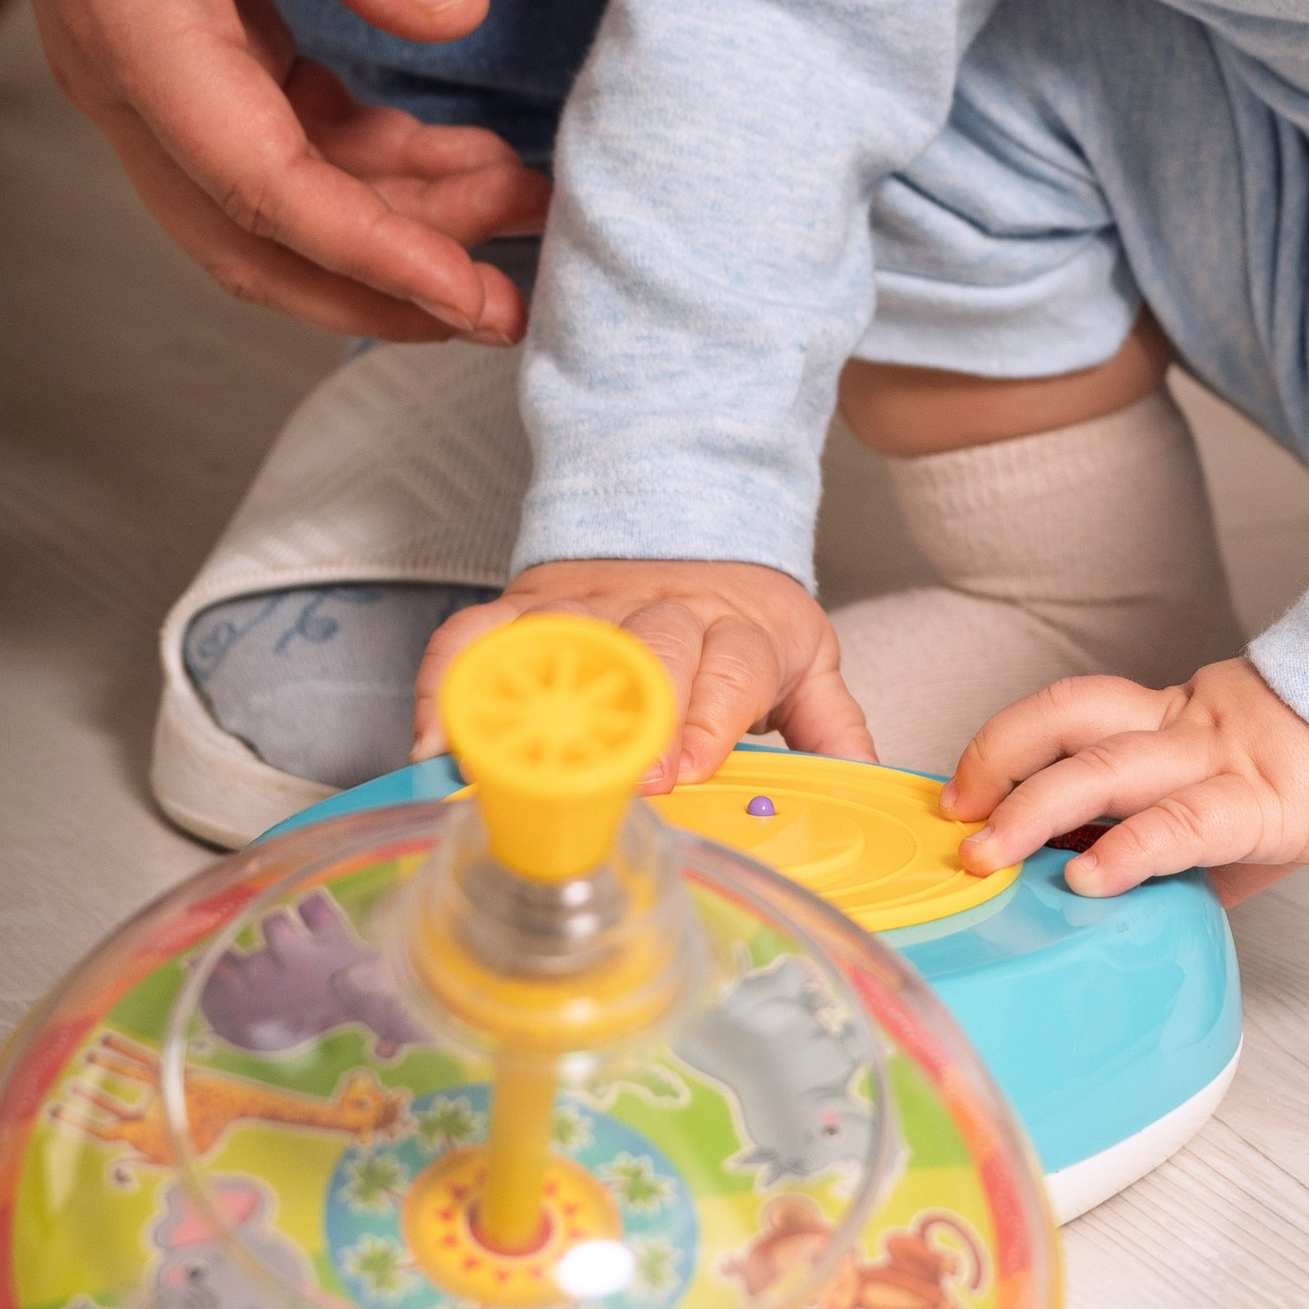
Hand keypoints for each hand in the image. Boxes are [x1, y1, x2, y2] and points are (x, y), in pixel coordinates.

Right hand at [0, 0, 549, 336]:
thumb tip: (453, 18)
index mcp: (137, 27)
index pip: (266, 190)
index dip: (379, 256)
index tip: (479, 295)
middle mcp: (123, 74)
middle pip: (254, 238)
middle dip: (386, 285)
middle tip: (517, 301)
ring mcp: (137, 66)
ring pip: (259, 200)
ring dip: (382, 221)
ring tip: (511, 203)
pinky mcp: (165, 41)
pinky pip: (259, 137)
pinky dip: (351, 162)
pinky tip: (440, 150)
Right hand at [413, 560, 875, 779]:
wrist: (683, 517)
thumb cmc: (738, 620)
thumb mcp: (803, 661)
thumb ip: (833, 727)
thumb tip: (871, 791)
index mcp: (739, 629)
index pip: (733, 664)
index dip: (711, 712)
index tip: (692, 764)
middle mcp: (664, 611)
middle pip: (653, 650)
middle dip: (637, 714)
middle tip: (620, 776)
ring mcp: (590, 605)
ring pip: (564, 641)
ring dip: (539, 704)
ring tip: (513, 769)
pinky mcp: (527, 605)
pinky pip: (479, 635)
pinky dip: (452, 683)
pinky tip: (437, 740)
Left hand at [945, 656, 1308, 907]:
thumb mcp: (1254, 806)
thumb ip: (1197, 844)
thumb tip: (1152, 903)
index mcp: (1180, 722)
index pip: (1074, 712)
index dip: (1007, 740)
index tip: (959, 790)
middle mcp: (1188, 730)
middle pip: (1070, 717)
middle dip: (998, 761)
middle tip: (951, 815)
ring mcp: (1222, 760)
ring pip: (1106, 760)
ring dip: (1034, 806)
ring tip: (988, 852)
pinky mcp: (1265, 804)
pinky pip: (1184, 824)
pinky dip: (1129, 852)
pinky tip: (1090, 880)